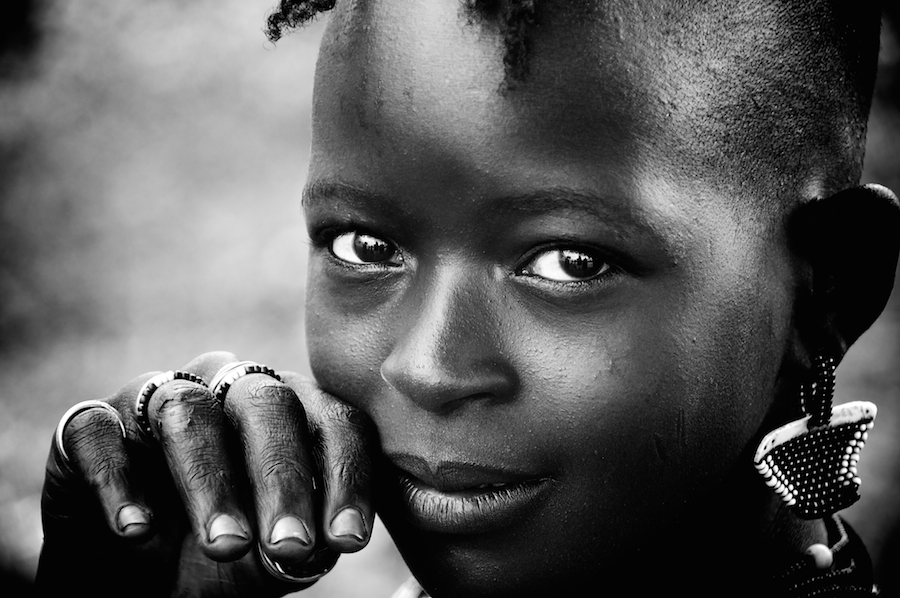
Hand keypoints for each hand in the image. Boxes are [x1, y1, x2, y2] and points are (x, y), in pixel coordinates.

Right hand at [36, 351, 376, 596]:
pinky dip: (120, 480)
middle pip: (266, 403)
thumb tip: (320, 544)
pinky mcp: (88, 425)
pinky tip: (138, 530)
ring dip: (209, 480)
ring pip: (186, 410)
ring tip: (225, 544)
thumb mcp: (264, 563)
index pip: (332, 419)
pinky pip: (99, 431)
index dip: (346, 474)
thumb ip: (296, 547)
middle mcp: (226, 390)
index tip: (347, 540)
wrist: (127, 583)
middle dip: (281, 477)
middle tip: (288, 545)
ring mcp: (155, 399)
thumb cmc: (214, 563)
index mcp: (289, 413)